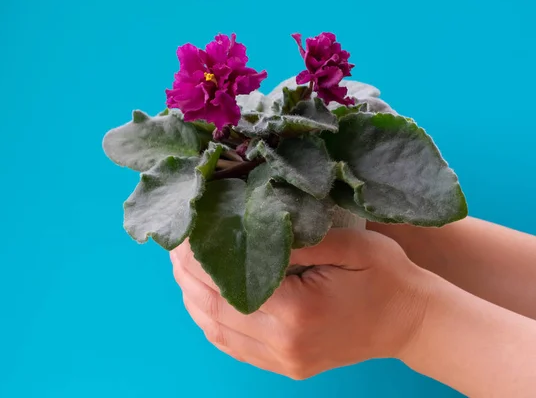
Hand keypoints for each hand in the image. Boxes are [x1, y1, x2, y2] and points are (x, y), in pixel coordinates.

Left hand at [170, 229, 431, 378]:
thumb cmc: (386, 277)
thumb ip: (296, 236)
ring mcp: (283, 360)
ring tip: (183, 266)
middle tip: (178, 243)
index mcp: (295, 311)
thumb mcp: (349, 244)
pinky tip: (203, 298)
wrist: (411, 322)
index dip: (196, 256)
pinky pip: (232, 346)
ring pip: (215, 331)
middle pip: (211, 308)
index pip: (223, 282)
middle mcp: (282, 343)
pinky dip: (210, 321)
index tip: (185, 229)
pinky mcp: (285, 366)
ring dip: (193, 297)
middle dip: (187, 274)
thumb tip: (248, 222)